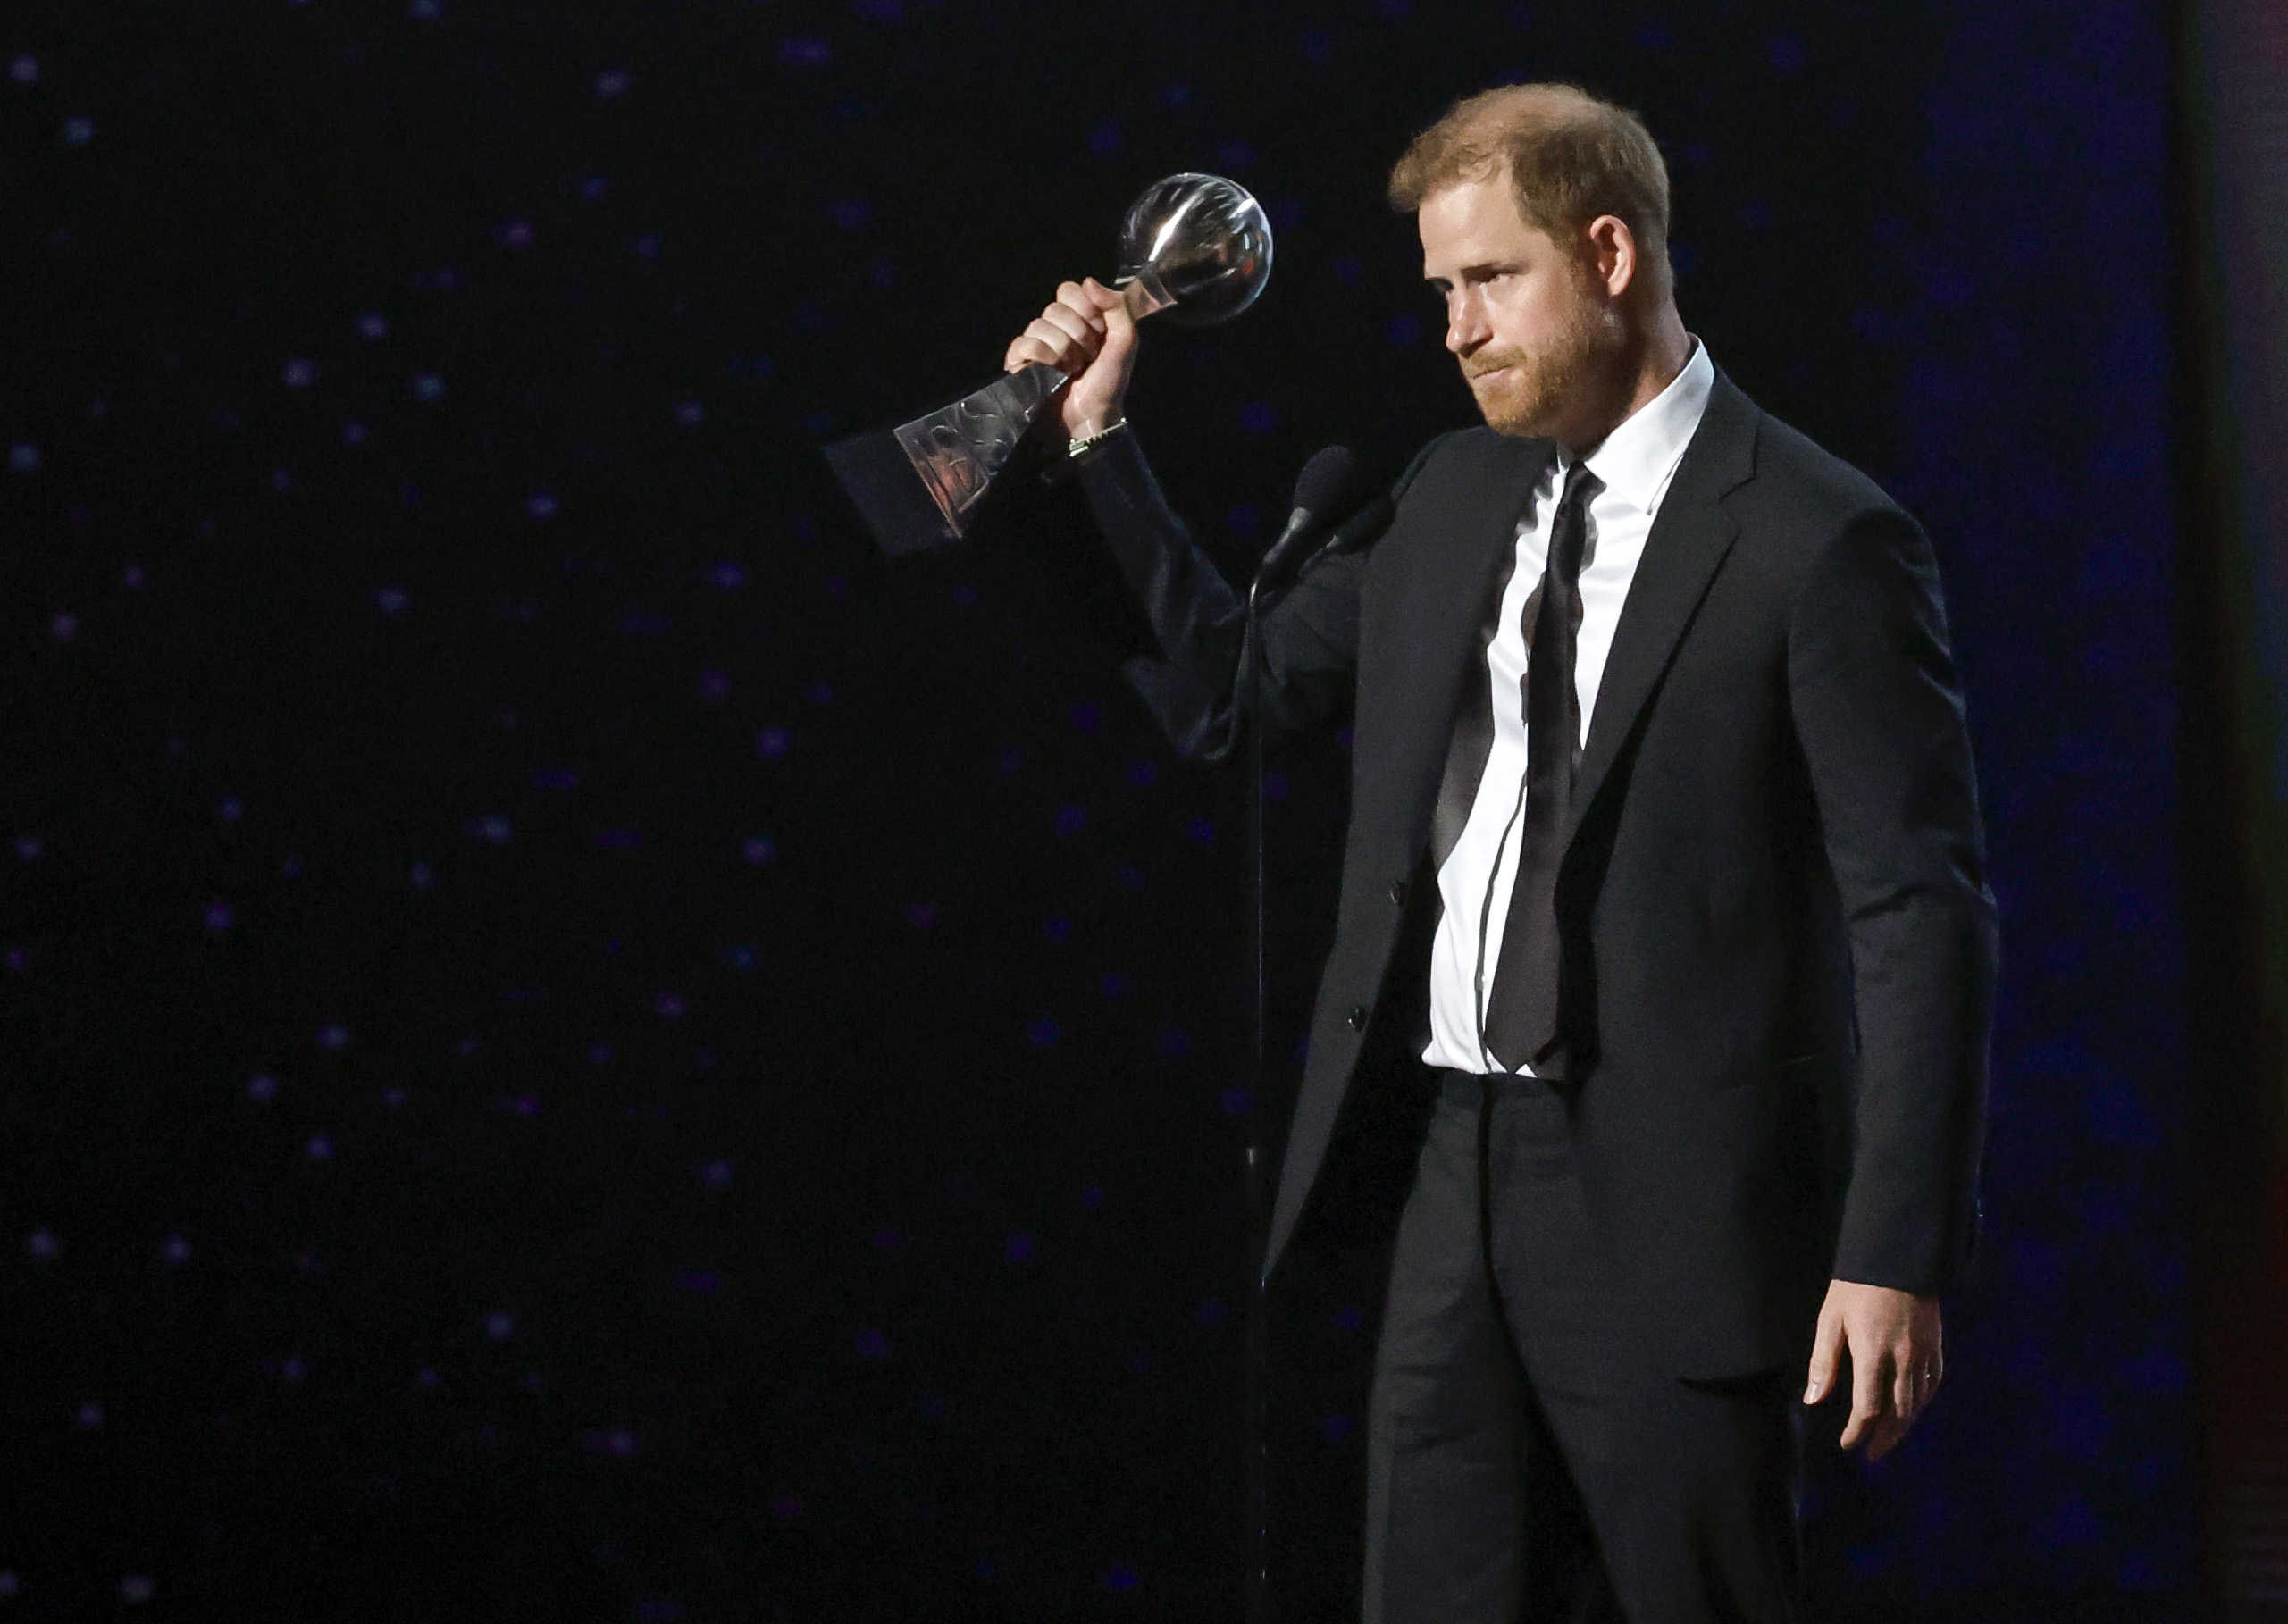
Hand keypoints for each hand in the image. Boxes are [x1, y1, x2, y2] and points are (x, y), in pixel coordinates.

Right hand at [1002, 277, 1137, 440]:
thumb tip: (1089, 282)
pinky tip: (1052, 373)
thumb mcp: (1125, 342)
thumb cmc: (1107, 383)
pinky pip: (1024, 344)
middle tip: (1087, 356)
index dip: (1085, 309)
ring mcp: (1035, 344)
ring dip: (1064, 351)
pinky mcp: (1019, 362)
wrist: (1091, 418)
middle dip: (1078, 334)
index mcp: (1078, 318)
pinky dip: (1043, 357)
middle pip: (1055, 307)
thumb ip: (1118, 307)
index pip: (1069, 290)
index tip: (1099, 332)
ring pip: (1040, 325)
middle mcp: (1054, 327)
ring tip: (1072, 369)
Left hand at [1804, 1279, 1942, 1459]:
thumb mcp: (1831, 1320)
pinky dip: (1922, 1402)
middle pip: (1898, 1413)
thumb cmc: (1856, 1287)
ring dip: (1904, 1425)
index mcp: (1872, 1354)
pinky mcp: (1936, 1346)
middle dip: (1885, 1437)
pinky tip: (1913, 1409)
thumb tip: (1814, 1400)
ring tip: (1889, 1437)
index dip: (1857, 1431)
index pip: (1868, 1408)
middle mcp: (1902, 1360)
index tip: (1847, 1443)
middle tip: (1873, 1453)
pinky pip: (1932, 1384)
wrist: (1897, 1257)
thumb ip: (1824, 1362)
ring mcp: (1923, 1354)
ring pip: (1918, 1403)